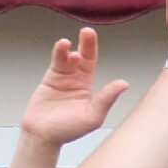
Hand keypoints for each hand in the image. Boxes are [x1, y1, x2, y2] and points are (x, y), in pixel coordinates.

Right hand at [23, 29, 130, 145]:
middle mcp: (76, 79)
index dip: (94, 50)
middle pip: (83, 56)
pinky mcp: (49, 79)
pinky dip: (58, 53)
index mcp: (88, 87)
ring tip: (68, 45)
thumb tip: (124, 84)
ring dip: (69, 50)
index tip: (96, 40)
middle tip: (87, 32)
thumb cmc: (69, 130)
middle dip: (86, 44)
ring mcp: (62, 78)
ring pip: (67, 58)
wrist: (43, 135)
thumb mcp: (93, 116)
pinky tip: (62, 46)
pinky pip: (55, 62)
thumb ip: (106, 98)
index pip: (93, 63)